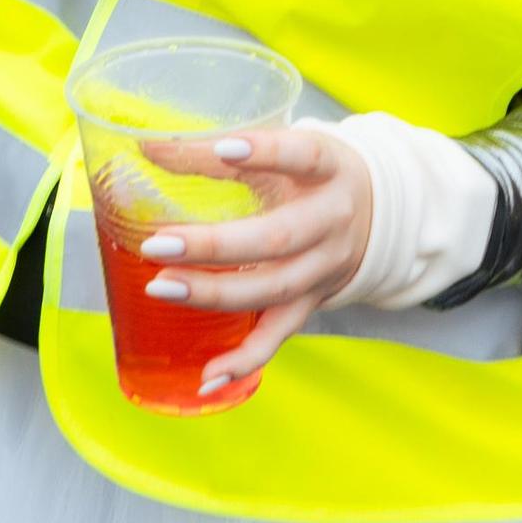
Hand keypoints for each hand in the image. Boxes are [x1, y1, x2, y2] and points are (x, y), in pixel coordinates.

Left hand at [137, 126, 374, 397]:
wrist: (375, 212)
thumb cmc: (309, 174)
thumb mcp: (281, 148)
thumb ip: (216, 151)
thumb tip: (146, 145)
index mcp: (329, 169)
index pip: (303, 155)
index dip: (267, 153)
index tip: (223, 148)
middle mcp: (332, 221)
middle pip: (278, 239)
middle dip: (215, 246)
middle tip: (157, 245)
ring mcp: (324, 268)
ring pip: (273, 289)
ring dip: (215, 294)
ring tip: (161, 288)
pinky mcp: (312, 302)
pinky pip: (278, 335)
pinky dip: (244, 360)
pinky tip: (208, 376)